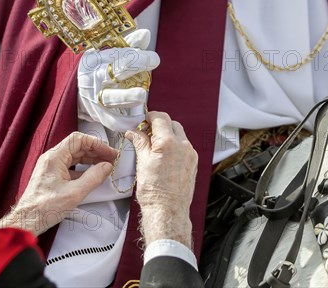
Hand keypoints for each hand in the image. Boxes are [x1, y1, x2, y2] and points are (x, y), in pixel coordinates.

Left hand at [0, 132, 116, 234]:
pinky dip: (82, 168)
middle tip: (111, 159)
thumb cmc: (47, 208)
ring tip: (105, 166)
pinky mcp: (51, 176)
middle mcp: (51, 158)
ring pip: (74, 156)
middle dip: (95, 151)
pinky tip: (92, 175)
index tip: (110, 153)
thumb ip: (93, 177)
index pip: (78, 139)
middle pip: (77, 146)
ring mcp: (50, 167)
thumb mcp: (75, 193)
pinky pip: (70, 166)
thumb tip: (107, 166)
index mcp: (55, 157)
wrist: (27, 221)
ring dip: (90, 159)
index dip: (96, 144)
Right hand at [78, 29, 159, 131]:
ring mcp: (94, 98)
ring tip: (142, 96)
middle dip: (132, 67)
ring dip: (126, 97)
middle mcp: (93, 78)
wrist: (78, 93)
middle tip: (152, 63)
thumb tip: (146, 34)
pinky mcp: (98, 115)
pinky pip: (112, 120)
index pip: (117, 56)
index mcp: (96, 60)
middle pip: (112, 73)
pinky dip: (125, 121)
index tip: (154, 58)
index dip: (136, 56)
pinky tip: (139, 118)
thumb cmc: (100, 70)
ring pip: (110, 98)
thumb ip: (129, 45)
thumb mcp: (110, 55)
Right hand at [126, 112, 197, 248]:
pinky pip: (184, 147)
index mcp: (169, 142)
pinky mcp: (193, 163)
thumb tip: (134, 133)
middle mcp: (183, 146)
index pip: (161, 118)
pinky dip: (174, 146)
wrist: (167, 211)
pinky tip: (163, 156)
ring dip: (167, 135)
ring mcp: (190, 155)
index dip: (150, 117)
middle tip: (146, 133)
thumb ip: (140, 143)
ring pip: (179, 135)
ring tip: (154, 146)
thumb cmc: (154, 191)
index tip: (143, 121)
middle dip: (159, 125)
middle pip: (172, 124)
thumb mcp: (142, 162)